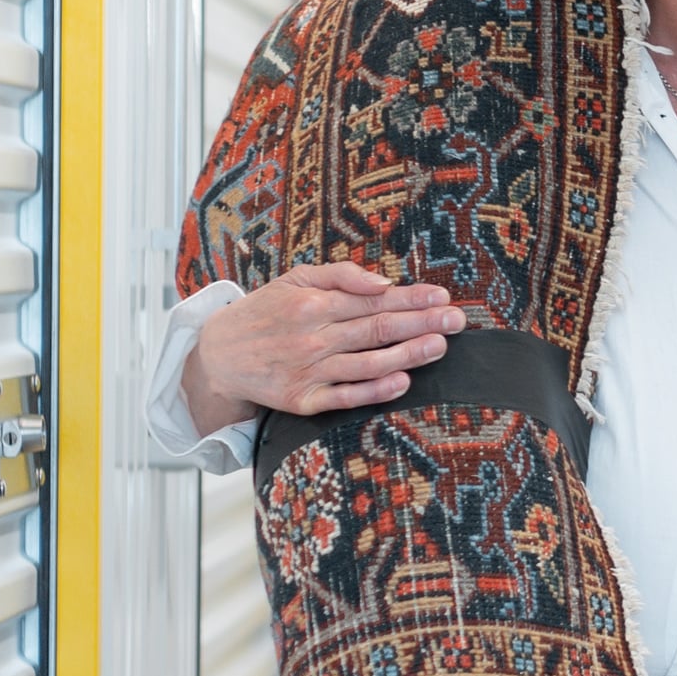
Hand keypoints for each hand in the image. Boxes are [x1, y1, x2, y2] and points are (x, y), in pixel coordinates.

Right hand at [179, 263, 464, 433]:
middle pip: (377, 329)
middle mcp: (313, 337)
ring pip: (368, 363)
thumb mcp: (295, 279)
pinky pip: (346, 396)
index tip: (442, 297)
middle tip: (457, 320)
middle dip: (422, 323)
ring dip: (408, 354)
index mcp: (314, 303)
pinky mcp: (304, 400)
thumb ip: (340, 276)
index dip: (411, 298)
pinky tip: (404, 381)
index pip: (374, 300)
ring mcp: (309, 371)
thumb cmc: (265, 312)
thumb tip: (382, 281)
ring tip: (440, 346)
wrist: (219, 355)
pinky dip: (376, 390)